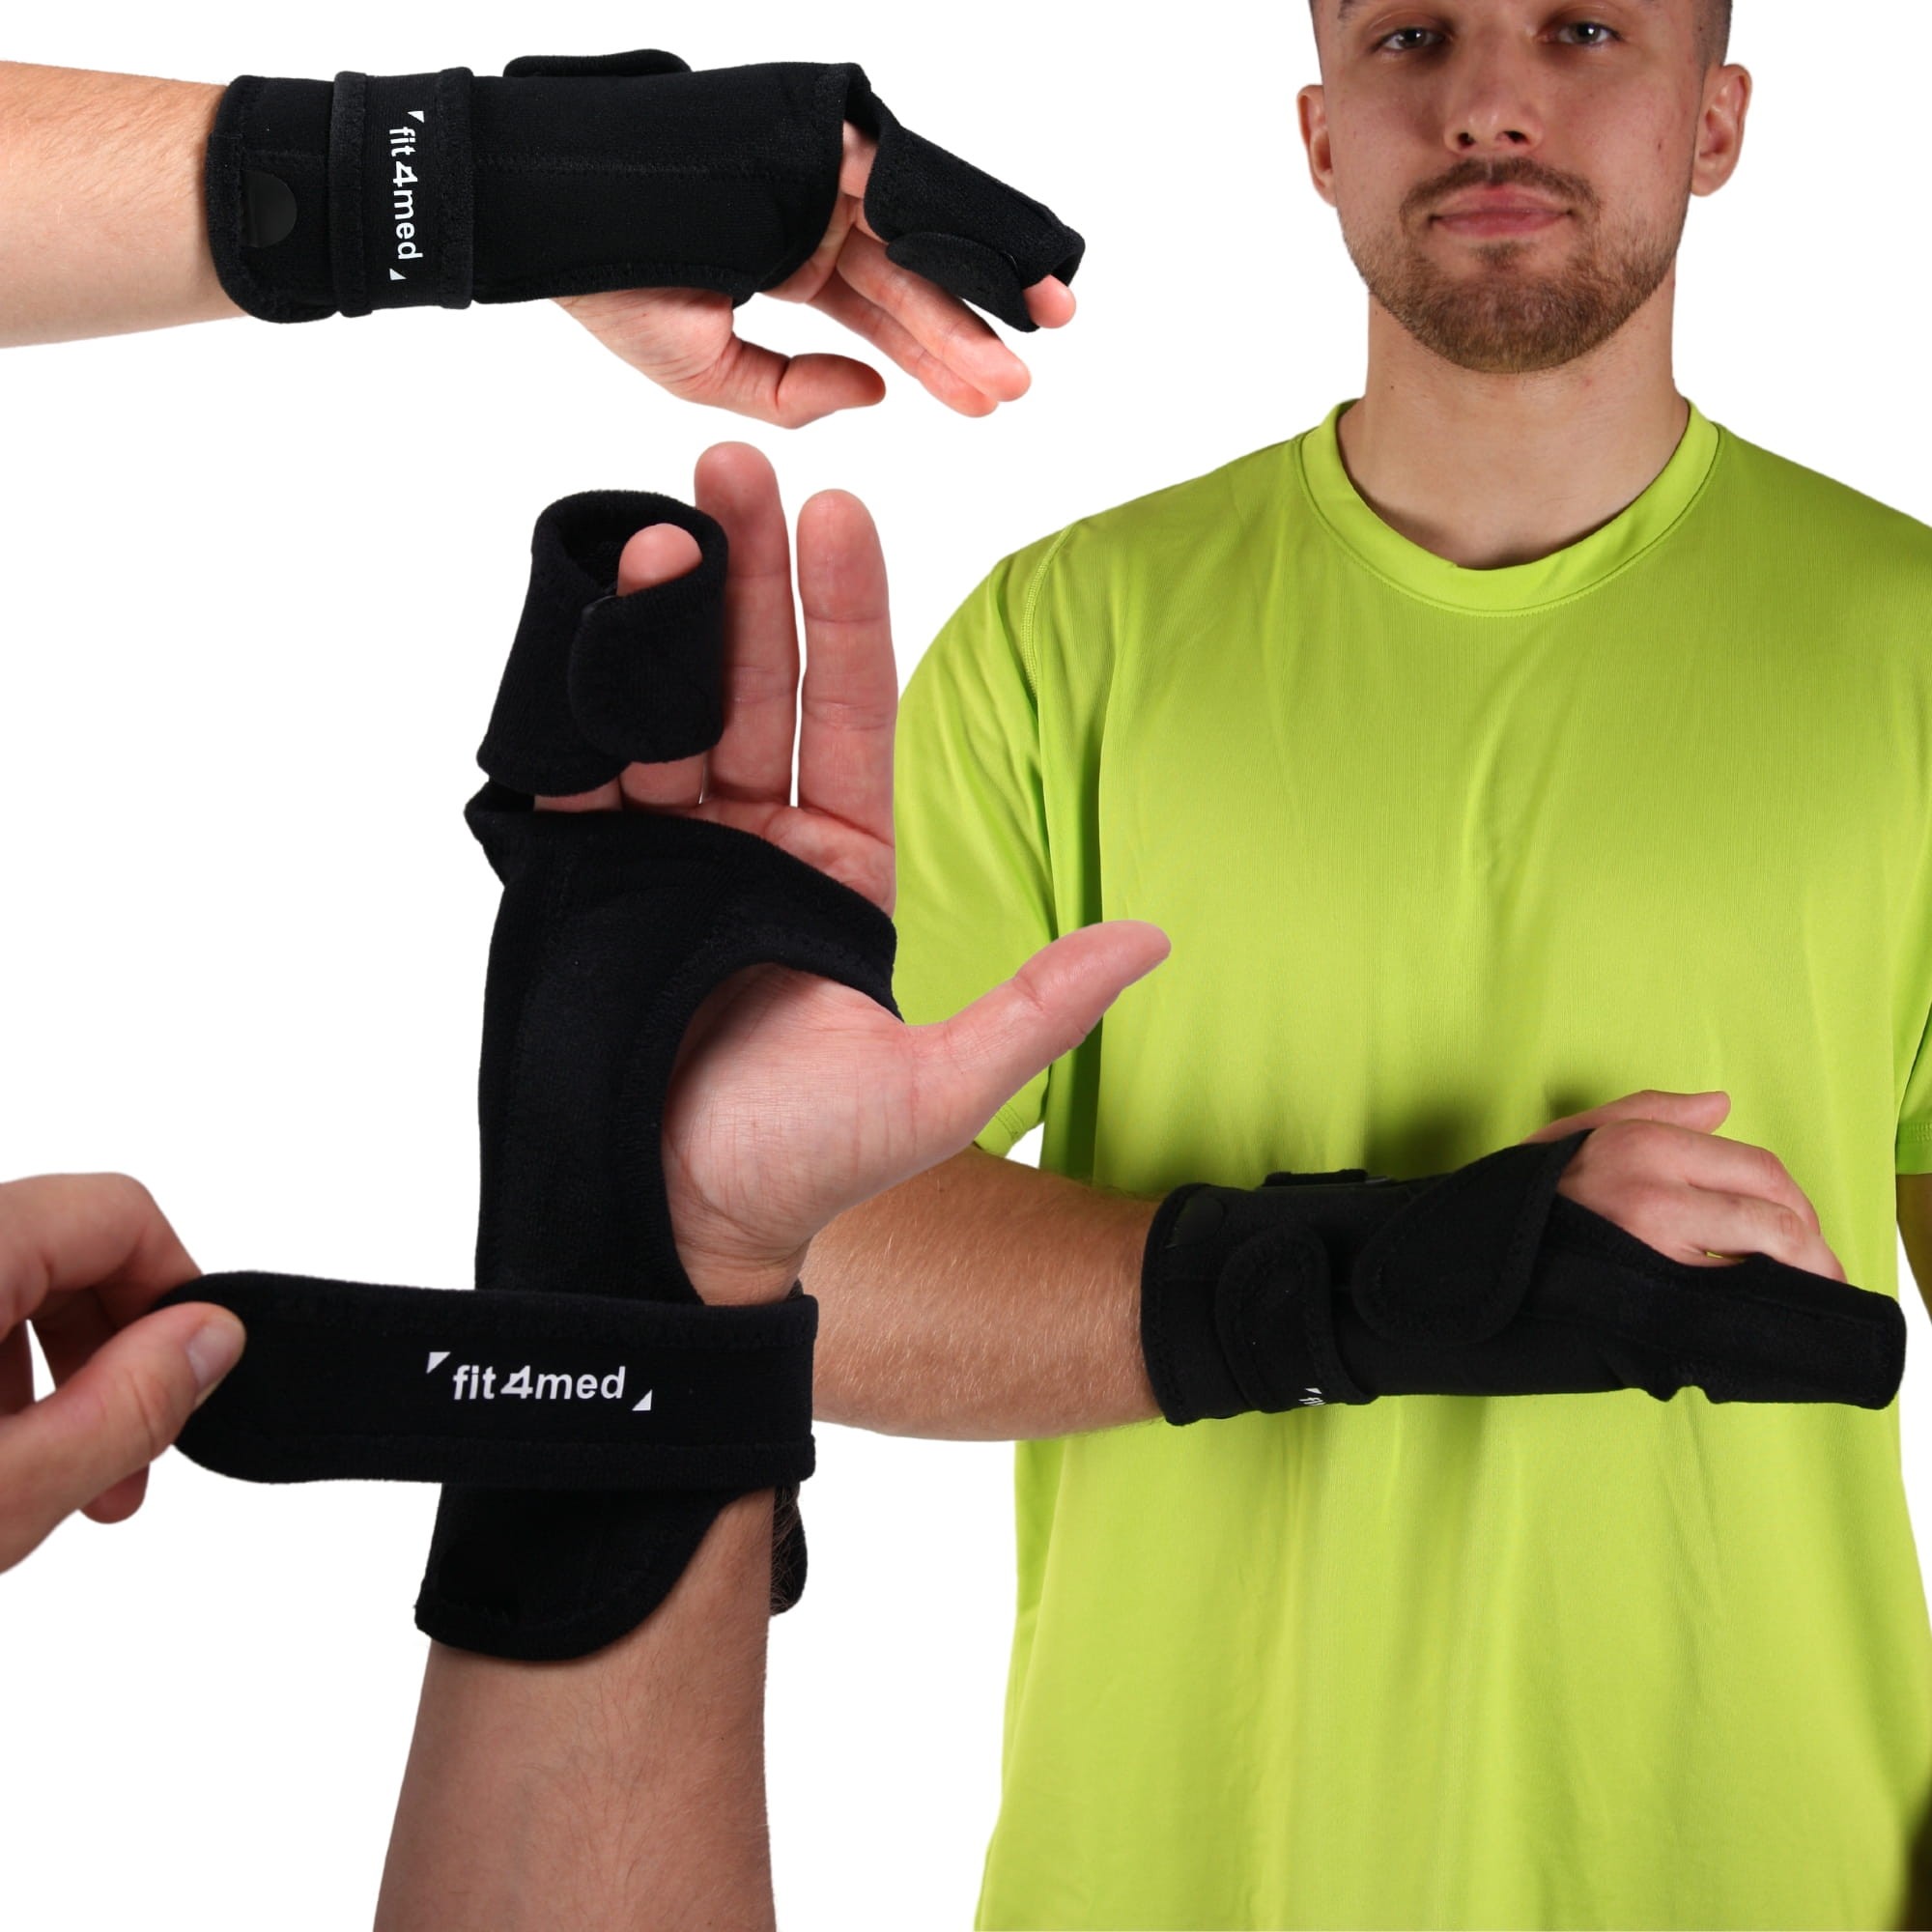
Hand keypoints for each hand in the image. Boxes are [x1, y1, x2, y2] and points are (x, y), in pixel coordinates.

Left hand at [0, 1173, 243, 1569]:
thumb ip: (124, 1405)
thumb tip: (212, 1336)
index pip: (117, 1214)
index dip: (177, 1291)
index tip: (191, 1376)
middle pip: (60, 1245)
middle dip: (113, 1346)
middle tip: (125, 1458)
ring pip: (6, 1282)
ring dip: (47, 1371)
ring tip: (48, 1480)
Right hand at [536, 441, 1166, 1302]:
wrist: (669, 1222)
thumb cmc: (802, 1165)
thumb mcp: (936, 1087)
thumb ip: (1036, 1008)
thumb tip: (1157, 939)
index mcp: (842, 865)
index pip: (851, 715)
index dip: (845, 617)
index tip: (843, 518)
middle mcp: (757, 841)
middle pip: (754, 685)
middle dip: (747, 579)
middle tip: (737, 478)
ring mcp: (668, 852)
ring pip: (665, 710)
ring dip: (659, 622)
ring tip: (658, 535)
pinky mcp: (589, 874)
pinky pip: (581, 770)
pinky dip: (575, 702)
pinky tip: (581, 625)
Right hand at [555, 123, 1076, 426]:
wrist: (549, 214)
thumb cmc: (610, 290)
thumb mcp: (711, 377)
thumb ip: (794, 396)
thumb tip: (876, 396)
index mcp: (789, 265)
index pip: (882, 319)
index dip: (937, 359)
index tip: (991, 402)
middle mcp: (813, 216)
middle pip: (912, 279)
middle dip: (973, 328)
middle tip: (1027, 377)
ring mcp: (817, 174)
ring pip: (915, 232)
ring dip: (977, 275)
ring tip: (1041, 321)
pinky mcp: (817, 139)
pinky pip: (898, 179)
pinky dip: (946, 216)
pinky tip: (991, 261)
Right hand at [1522, 1089, 1845, 1280]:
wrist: (1476, 1251)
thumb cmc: (1527, 1194)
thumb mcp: (1581, 1132)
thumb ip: (1654, 1111)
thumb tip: (1721, 1105)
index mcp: (1645, 1144)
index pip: (1759, 1169)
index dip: (1797, 1202)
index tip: (1803, 1225)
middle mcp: (1656, 1193)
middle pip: (1774, 1218)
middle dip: (1812, 1248)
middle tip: (1819, 1270)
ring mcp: (1653, 1249)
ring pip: (1760, 1262)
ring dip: (1795, 1280)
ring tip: (1800, 1292)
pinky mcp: (1646, 1298)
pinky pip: (1725, 1302)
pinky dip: (1752, 1307)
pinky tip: (1756, 1312)